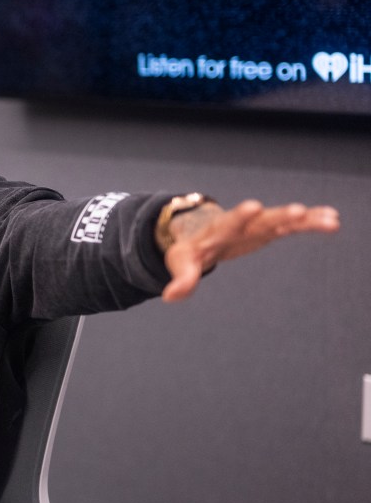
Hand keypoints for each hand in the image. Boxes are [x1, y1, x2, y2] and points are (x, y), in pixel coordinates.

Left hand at [161, 199, 339, 302]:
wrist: (200, 231)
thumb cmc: (190, 249)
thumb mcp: (181, 263)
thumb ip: (181, 279)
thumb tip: (170, 296)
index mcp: (217, 230)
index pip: (228, 222)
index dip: (240, 215)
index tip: (254, 206)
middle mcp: (241, 223)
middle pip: (261, 219)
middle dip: (278, 215)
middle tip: (298, 211)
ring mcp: (257, 224)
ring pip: (283, 219)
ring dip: (305, 219)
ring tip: (329, 219)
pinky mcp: (269, 229)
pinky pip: (293, 225)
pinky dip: (310, 222)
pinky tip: (332, 220)